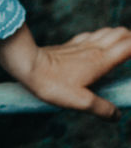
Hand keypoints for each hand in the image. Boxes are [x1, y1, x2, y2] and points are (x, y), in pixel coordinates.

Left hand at [0, 22, 130, 119]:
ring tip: (126, 41)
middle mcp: (93, 48)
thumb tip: (117, 115)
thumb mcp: (81, 101)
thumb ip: (102, 108)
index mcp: (100, 61)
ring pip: (106, 32)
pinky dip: (101, 35)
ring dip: (118, 34)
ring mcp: (81, 45)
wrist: (28, 65)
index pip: (127, 46)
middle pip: (119, 35)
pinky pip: (91, 35)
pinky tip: (98, 40)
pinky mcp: (70, 45)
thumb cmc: (53, 83)